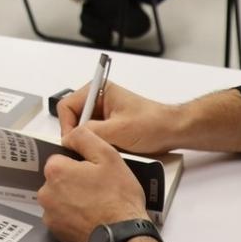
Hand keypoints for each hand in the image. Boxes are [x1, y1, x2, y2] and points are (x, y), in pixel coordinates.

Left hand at [37, 124, 150, 241]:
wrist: (123, 239)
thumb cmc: (118, 197)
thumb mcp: (108, 156)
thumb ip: (84, 137)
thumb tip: (69, 135)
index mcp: (55, 171)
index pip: (62, 158)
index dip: (80, 163)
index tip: (95, 172)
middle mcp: (45, 193)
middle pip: (59, 178)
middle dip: (75, 181)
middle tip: (99, 189)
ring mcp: (49, 215)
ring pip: (60, 197)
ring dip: (73, 199)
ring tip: (97, 205)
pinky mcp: (56, 232)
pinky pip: (62, 216)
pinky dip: (73, 216)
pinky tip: (91, 218)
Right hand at [58, 80, 177, 155]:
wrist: (173, 131)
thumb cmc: (152, 124)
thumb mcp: (116, 130)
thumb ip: (89, 132)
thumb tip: (69, 139)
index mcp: (99, 91)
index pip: (67, 106)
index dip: (67, 125)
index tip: (72, 142)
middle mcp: (100, 100)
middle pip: (74, 119)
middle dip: (80, 135)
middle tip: (88, 149)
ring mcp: (105, 114)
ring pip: (84, 130)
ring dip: (91, 142)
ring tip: (104, 149)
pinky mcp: (110, 126)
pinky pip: (95, 137)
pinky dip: (99, 145)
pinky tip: (110, 150)